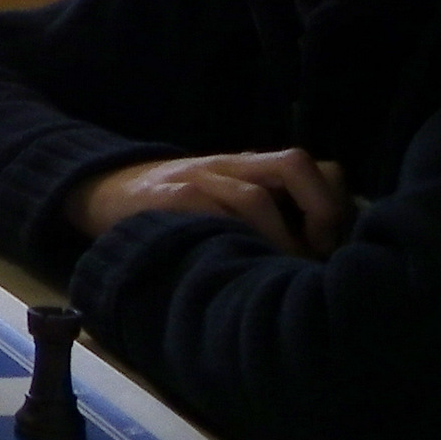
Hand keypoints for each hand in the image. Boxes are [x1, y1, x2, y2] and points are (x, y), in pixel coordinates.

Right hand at [64, 150, 350, 257]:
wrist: (106, 189)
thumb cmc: (176, 205)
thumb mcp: (227, 199)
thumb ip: (267, 211)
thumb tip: (321, 254)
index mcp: (252, 167)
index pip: (314, 164)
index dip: (334, 202)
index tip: (330, 247)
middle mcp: (232, 166)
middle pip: (295, 163)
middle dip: (320, 210)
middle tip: (316, 256)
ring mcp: (199, 179)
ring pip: (254, 196)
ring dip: (280, 240)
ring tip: (280, 276)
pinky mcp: (168, 200)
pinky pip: (208, 213)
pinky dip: (233, 240)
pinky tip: (239, 268)